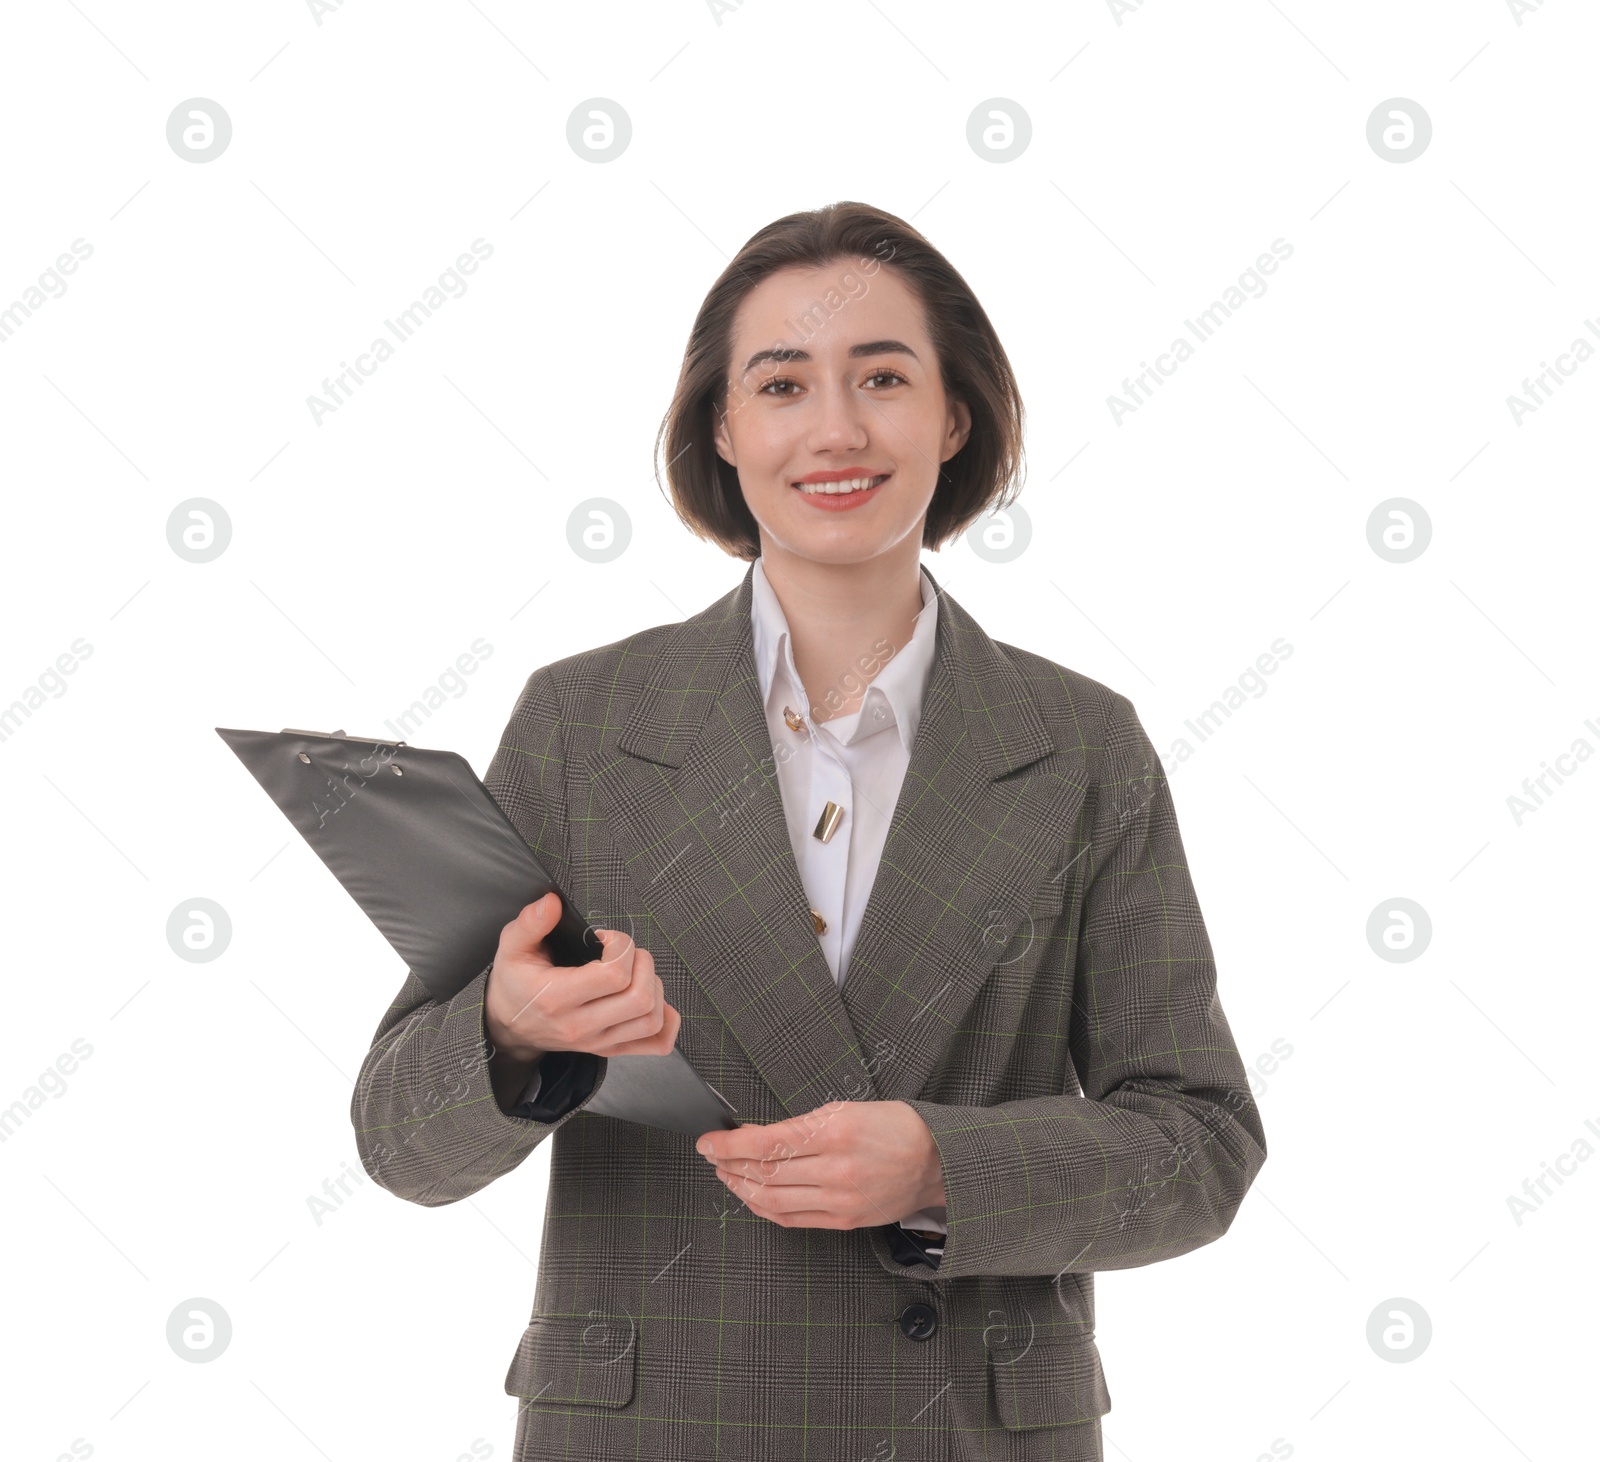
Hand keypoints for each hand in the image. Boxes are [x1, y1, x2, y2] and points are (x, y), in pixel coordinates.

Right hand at [484, 892, 681, 1061]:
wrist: (507, 1028)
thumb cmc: (514, 984)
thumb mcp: (511, 948)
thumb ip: (530, 922)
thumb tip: (552, 903)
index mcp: (557, 998)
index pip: (614, 976)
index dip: (621, 946)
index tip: (606, 938)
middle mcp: (580, 1026)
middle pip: (640, 999)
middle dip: (642, 963)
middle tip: (625, 953)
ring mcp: (597, 1042)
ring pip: (651, 1019)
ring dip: (654, 987)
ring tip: (635, 973)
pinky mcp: (609, 1049)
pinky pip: (656, 1044)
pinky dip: (666, 1021)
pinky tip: (653, 1000)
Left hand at [696, 1100, 943, 1230]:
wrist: (935, 1161)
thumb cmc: (894, 1127)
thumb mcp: (846, 1109)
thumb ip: (801, 1125)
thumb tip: (757, 1135)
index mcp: (836, 1133)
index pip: (767, 1142)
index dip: (730, 1144)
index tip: (709, 1141)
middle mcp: (836, 1170)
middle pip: (764, 1173)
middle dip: (729, 1165)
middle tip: (712, 1156)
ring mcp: (839, 1200)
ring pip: (772, 1200)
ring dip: (741, 1187)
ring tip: (727, 1175)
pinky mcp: (843, 1221)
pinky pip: (792, 1219)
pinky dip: (764, 1208)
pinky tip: (752, 1196)